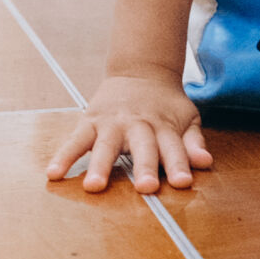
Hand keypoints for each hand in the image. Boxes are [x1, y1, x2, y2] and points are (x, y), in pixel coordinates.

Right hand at [47, 72, 212, 193]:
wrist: (141, 71)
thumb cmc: (166, 106)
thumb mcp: (187, 118)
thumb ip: (194, 142)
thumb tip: (205, 162)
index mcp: (164, 126)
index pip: (174, 148)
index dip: (179, 164)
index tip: (182, 182)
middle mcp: (138, 125)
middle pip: (143, 148)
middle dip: (145, 167)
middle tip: (145, 187)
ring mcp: (112, 123)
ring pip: (106, 145)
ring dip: (100, 165)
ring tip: (93, 187)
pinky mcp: (90, 121)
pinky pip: (75, 140)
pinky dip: (64, 156)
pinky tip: (54, 174)